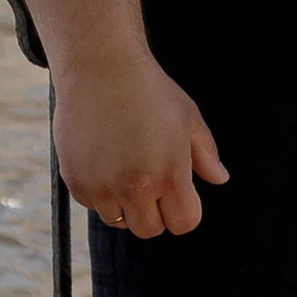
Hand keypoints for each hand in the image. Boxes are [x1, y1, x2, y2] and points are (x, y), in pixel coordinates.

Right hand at [53, 53, 227, 238]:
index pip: (184, 223)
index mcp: (170, 175)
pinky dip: (101, 192)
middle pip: (150, 229)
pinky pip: (94, 205)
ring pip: (120, 220)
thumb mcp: (189, 118)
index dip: (185, 210)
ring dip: (126, 204)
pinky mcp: (75, 182)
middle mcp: (135, 187)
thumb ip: (206, 154)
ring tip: (128, 167)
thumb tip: (220, 180)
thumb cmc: (151, 90)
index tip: (181, 194)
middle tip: (153, 179)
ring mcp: (102, 187)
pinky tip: (106, 160)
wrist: (100, 67)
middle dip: (156, 211)